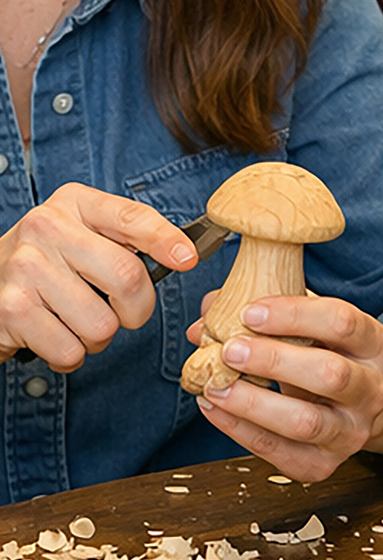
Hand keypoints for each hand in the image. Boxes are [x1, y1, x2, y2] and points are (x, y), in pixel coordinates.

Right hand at [0, 184, 197, 369]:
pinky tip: (54, 336)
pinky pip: (70, 350)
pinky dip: (71, 355)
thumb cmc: (49, 262)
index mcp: (74, 203)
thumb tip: (184, 254)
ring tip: (77, 322)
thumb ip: (126, 238)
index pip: (132, 217)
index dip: (165, 239)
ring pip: (101, 323)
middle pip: (127, 276)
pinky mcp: (11, 309)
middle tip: (126, 313)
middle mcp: (46, 228)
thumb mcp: (83, 233)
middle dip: (137, 309)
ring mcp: (25, 268)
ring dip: (99, 338)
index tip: (187, 259)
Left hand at [192, 295, 382, 482]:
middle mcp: (372, 390)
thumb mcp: (312, 326)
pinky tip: (215, 408)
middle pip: (331, 375)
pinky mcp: (324, 464)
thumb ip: (266, 315)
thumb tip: (208, 313)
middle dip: (275, 361)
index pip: (342, 323)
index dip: (295, 315)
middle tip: (230, 351)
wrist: (355, 406)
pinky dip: (241, 430)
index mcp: (374, 345)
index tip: (249, 312)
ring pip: (306, 422)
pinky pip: (280, 451)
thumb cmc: (325, 355)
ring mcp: (352, 431)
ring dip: (254, 404)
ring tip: (216, 386)